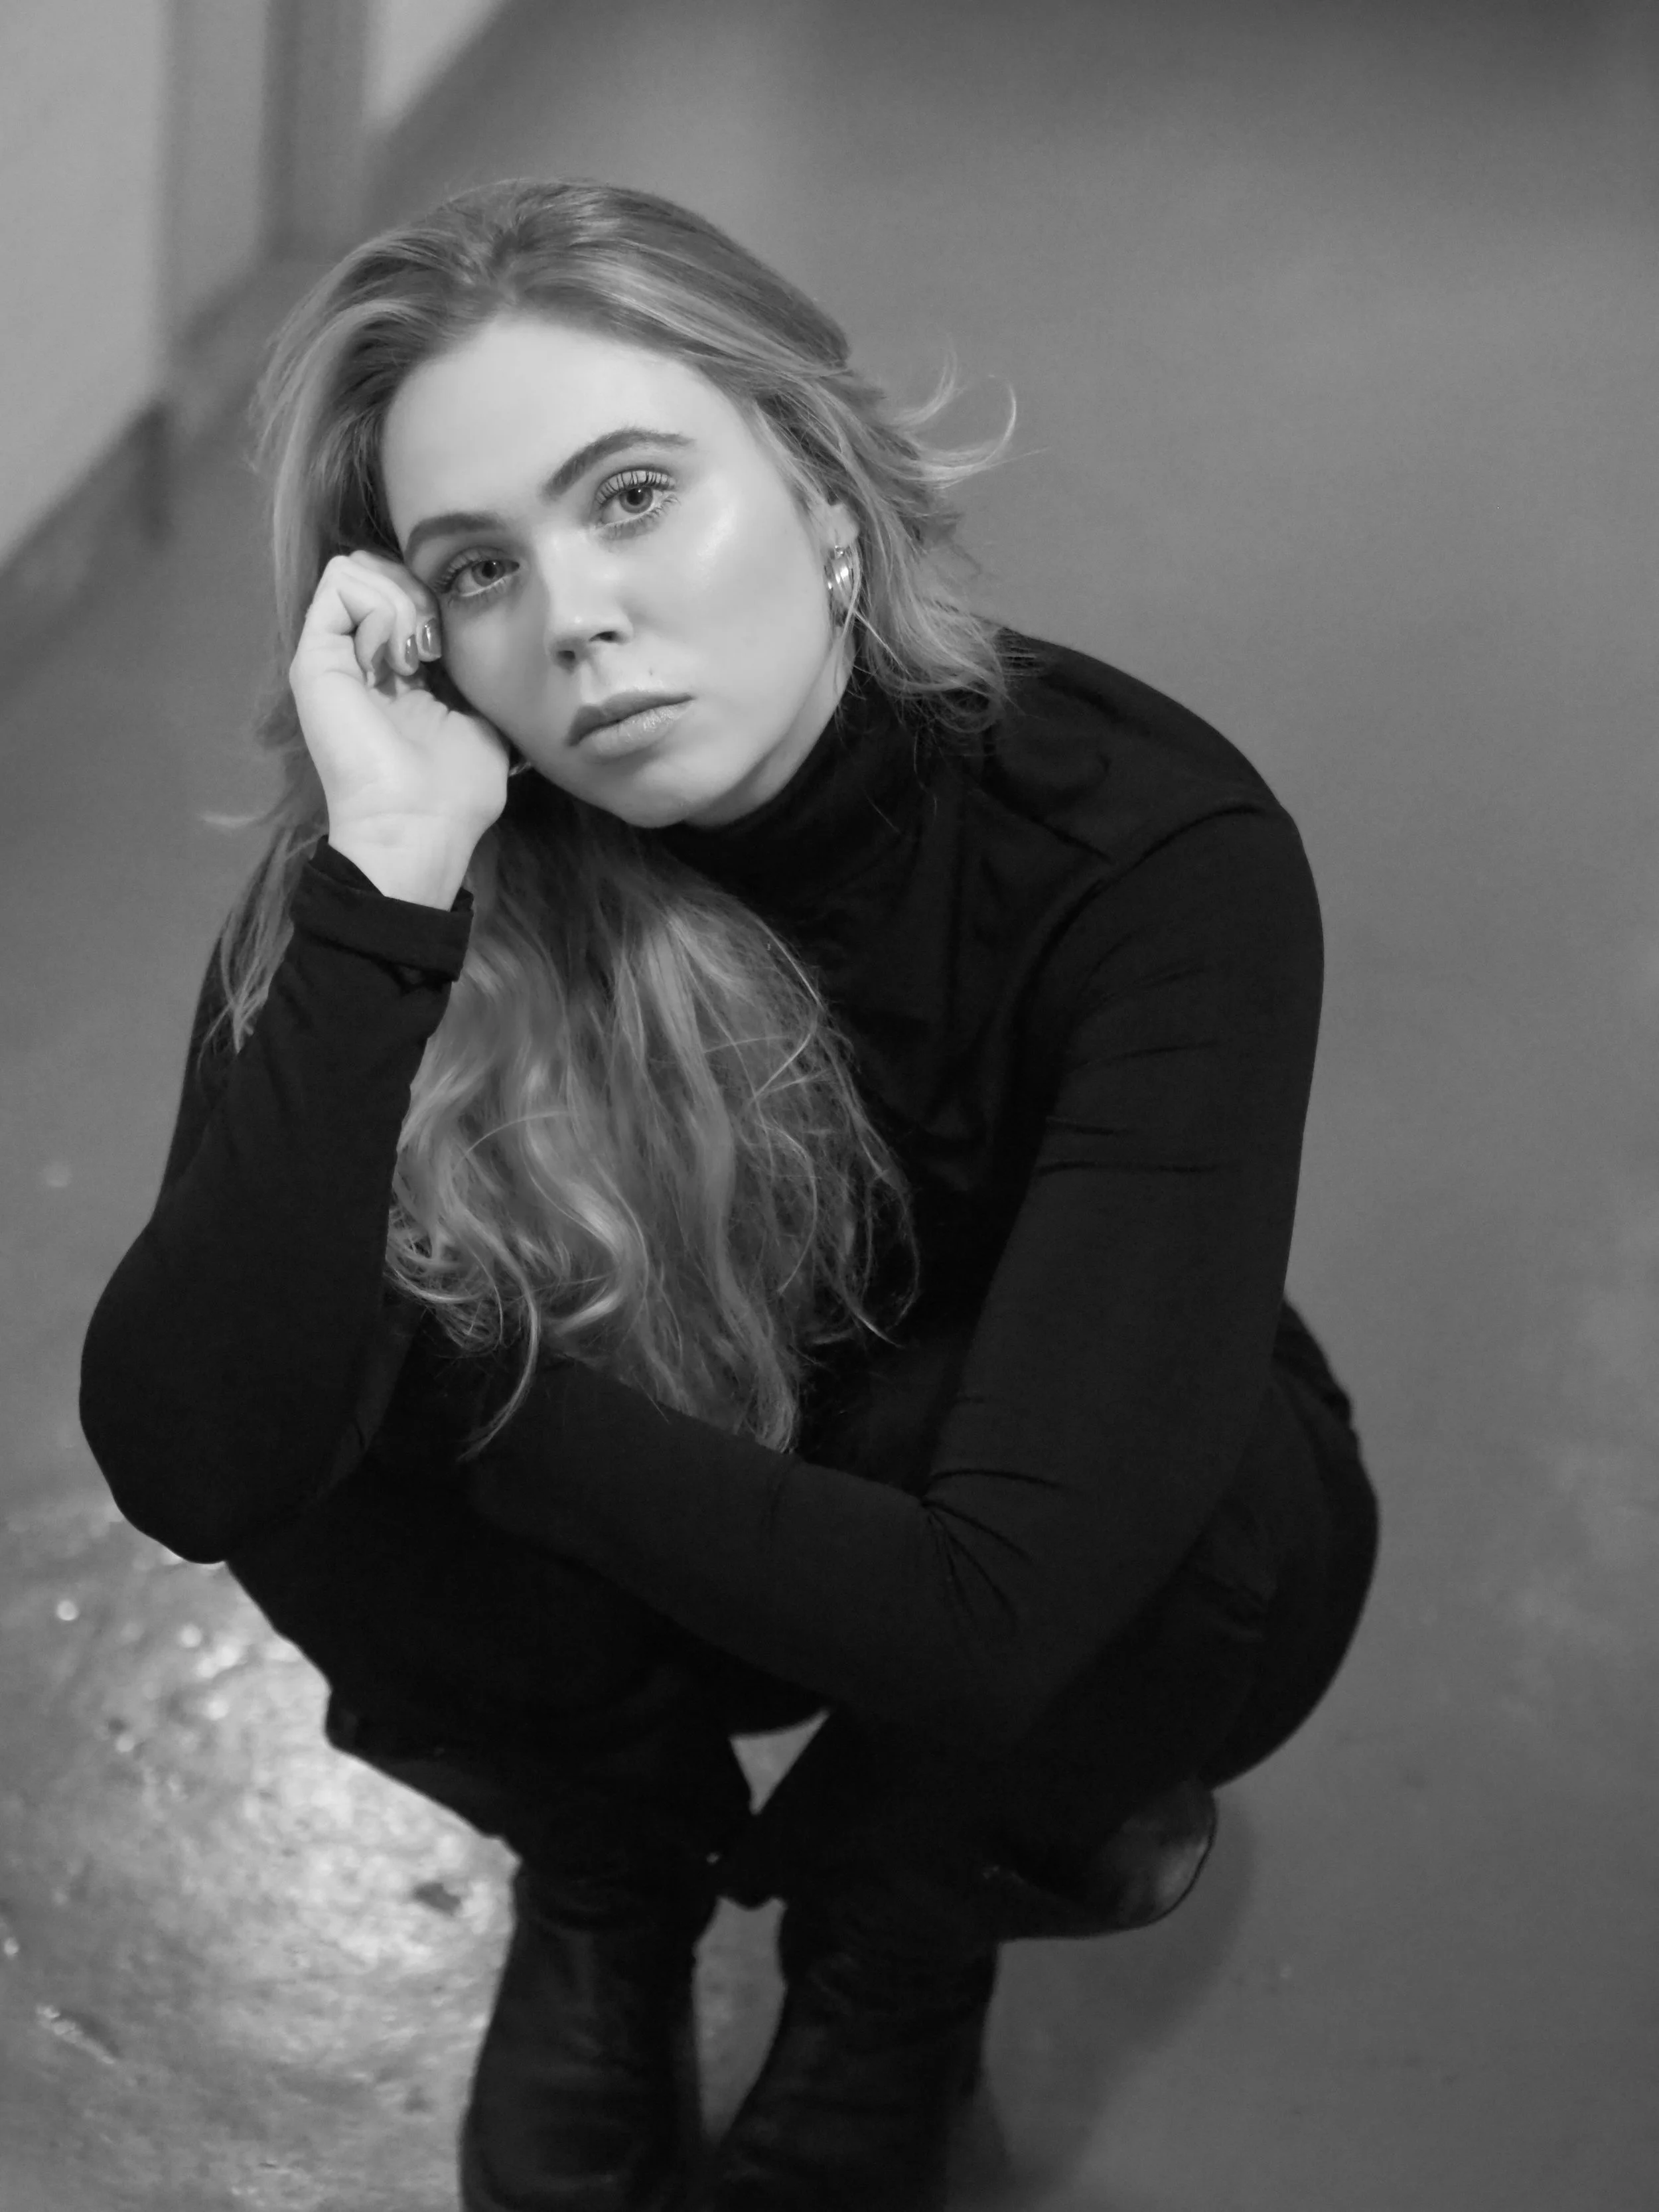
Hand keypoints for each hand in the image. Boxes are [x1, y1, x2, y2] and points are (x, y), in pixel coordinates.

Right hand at [288, 550, 511, 905]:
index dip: (434, 597)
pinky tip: (396, 656)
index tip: (455, 645)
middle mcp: (356, 658)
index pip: (401, 592)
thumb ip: (470, 674)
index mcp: (393, 671)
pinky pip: (339, 583)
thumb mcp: (480, 720)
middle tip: (434, 645)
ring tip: (415, 655)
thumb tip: (477, 635)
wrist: (419, 825)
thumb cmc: (455, 790)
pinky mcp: (314, 657)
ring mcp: (332, 656)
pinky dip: (380, 606)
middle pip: (375, 569)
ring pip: (354, 567)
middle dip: (416, 588)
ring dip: (400, 599)